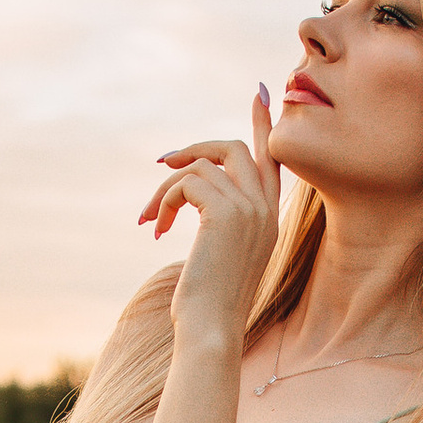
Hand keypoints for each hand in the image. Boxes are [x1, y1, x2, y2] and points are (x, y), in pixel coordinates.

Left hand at [143, 89, 279, 348]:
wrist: (211, 329)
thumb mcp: (221, 255)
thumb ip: (221, 220)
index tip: (261, 93)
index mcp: (271, 218)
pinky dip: (164, 200)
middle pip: (234, 148)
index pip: (272, 159)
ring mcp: (250, 208)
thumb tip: (193, 188)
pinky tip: (156, 228)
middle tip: (163, 162)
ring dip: (166, 189)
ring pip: (200, 166)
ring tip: (150, 219)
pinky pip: (187, 181)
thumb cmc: (210, 304)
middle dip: (195, 148)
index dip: (263, 125)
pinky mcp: (226, 212)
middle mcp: (267, 209)